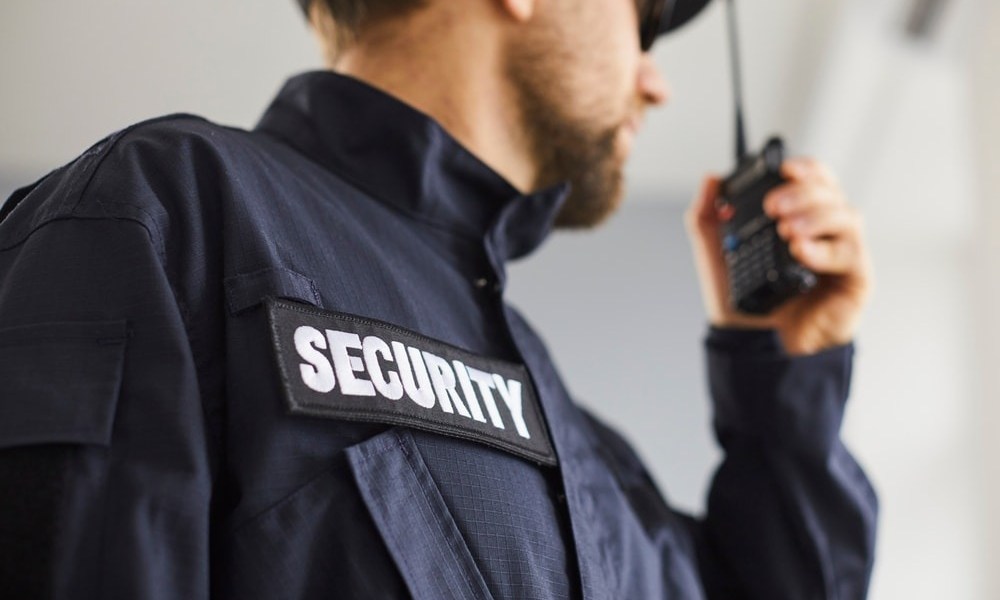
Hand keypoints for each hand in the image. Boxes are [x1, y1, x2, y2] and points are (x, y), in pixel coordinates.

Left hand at [685, 158, 872, 355]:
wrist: (756, 351)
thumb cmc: (745, 309)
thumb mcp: (716, 259)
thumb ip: (706, 219)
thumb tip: (710, 179)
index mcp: (797, 220)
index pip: (812, 181)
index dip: (804, 168)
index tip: (783, 167)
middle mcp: (823, 233)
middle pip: (831, 192)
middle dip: (804, 192)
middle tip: (775, 207)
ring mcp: (841, 254)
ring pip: (846, 216)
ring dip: (817, 215)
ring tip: (787, 230)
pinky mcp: (855, 279)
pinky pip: (851, 253)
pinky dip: (825, 248)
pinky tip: (801, 251)